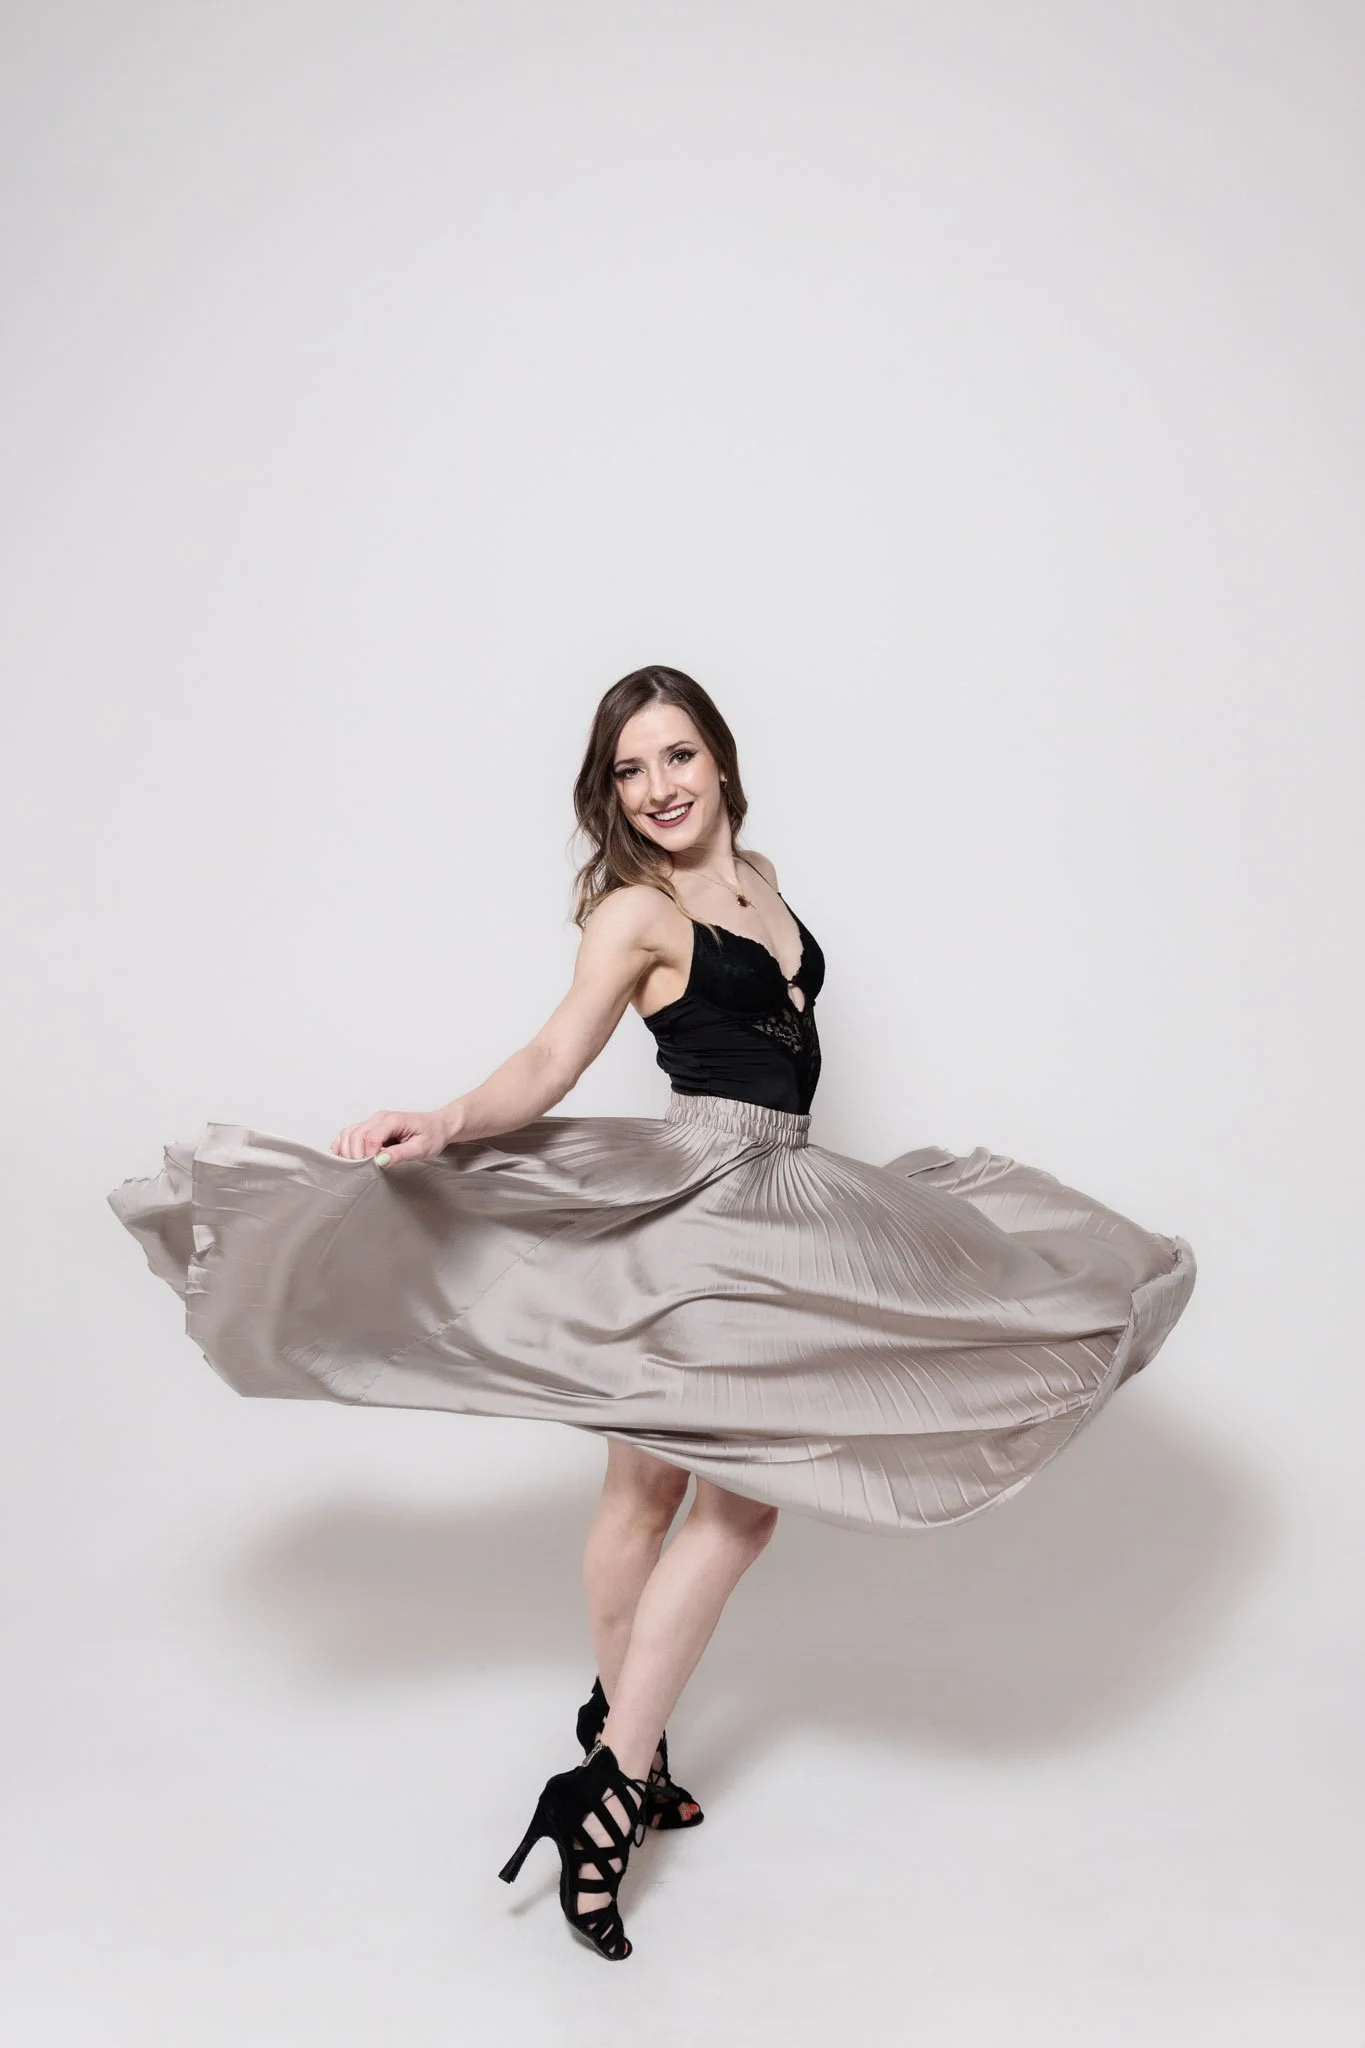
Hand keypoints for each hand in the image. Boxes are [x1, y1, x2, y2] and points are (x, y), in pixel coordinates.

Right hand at [330, 1107, 451, 1165]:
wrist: (437, 1126)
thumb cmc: (431, 1135)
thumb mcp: (421, 1148)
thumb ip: (400, 1154)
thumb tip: (380, 1161)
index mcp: (393, 1120)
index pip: (370, 1138)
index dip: (368, 1156)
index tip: (374, 1169)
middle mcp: (379, 1117)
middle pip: (355, 1135)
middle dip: (355, 1156)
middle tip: (363, 1172)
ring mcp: (373, 1121)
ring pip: (348, 1133)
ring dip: (347, 1151)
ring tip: (356, 1167)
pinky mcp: (370, 1127)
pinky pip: (349, 1133)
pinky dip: (343, 1145)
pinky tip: (347, 1157)